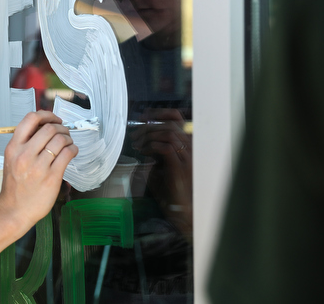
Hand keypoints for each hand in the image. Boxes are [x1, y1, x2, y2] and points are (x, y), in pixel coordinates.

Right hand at [0, 111, 77, 230]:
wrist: (13, 210)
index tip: (54, 119)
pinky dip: (73, 150)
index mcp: (13, 147)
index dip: (46, 115)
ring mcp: (38, 166)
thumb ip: (25, 144)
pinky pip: (68, 154)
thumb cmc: (14, 186)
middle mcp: (24, 154)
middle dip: (61, 128)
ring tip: (68, 144)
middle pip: (49, 128)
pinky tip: (71, 153)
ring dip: (69, 139)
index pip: (30, 119)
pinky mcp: (51, 177)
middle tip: (65, 133)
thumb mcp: (11, 159)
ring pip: (61, 140)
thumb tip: (46, 128)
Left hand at [130, 108, 191, 234]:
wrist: (182, 209)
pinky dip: (151, 146)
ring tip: (137, 144)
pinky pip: (166, 147)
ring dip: (148, 136)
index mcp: (187, 145)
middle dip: (148, 126)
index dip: (160, 113)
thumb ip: (155, 150)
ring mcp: (186, 157)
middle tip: (134, 136)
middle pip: (170, 124)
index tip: (144, 116)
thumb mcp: (161, 165)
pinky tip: (143, 151)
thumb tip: (141, 138)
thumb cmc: (171, 189)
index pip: (177, 118)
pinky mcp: (180, 167)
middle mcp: (190, 148)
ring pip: (168, 133)